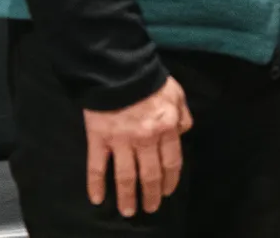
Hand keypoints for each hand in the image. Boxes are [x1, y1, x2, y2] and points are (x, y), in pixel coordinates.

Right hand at [83, 76, 191, 216]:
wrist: (119, 68)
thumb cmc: (150, 80)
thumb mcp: (176, 93)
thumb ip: (183, 115)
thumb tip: (184, 133)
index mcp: (166, 127)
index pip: (172, 162)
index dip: (170, 180)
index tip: (167, 192)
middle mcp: (145, 138)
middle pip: (149, 174)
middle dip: (151, 195)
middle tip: (150, 208)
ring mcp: (120, 140)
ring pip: (125, 176)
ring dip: (127, 197)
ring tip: (129, 211)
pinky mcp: (99, 138)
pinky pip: (97, 166)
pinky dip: (96, 184)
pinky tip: (97, 199)